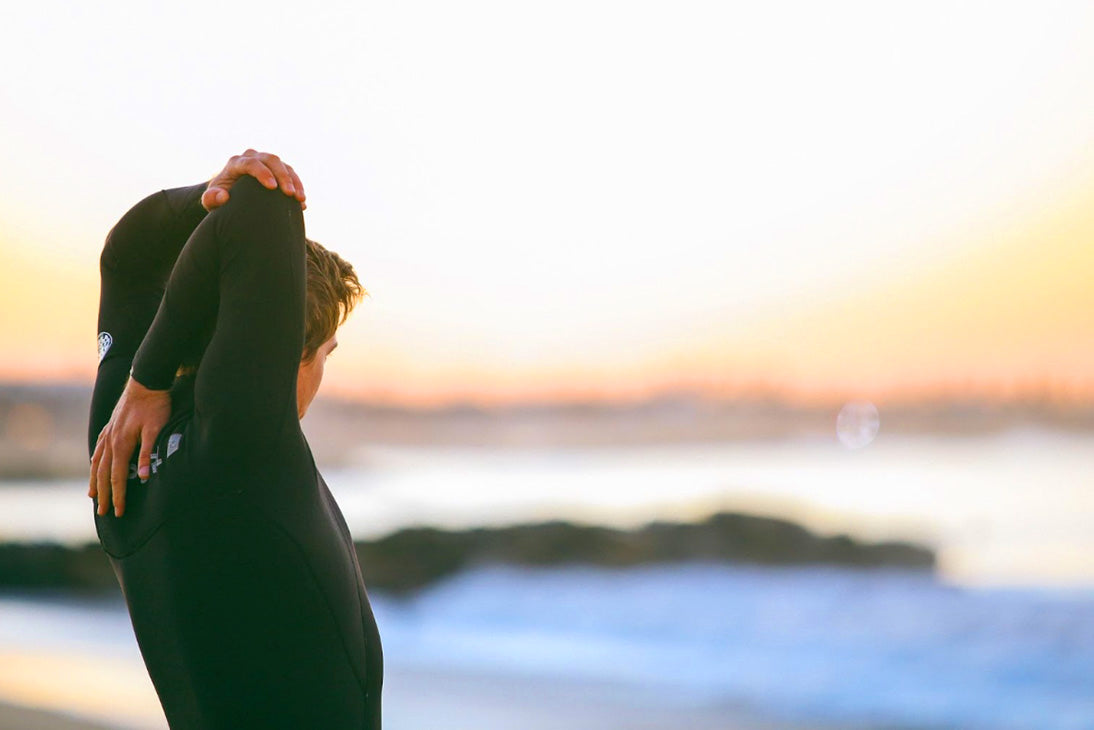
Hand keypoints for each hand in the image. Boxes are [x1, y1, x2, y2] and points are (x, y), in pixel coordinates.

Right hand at [89, 377, 171, 517]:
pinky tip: (95, 465)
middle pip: (104, 473)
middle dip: (103, 494)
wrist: (146, 381)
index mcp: (121, 443)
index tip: (118, 512)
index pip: (118, 477)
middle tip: (103, 512)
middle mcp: (110, 440)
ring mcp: (108, 433)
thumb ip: (147, 452)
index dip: (118, 496)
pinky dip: (95, 461)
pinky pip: (98, 448)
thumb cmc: (155, 405)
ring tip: (92, 495)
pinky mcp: (110, 426)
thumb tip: (143, 476)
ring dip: (95, 480)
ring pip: (97, 462)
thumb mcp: (156, 429)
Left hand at [201, 149, 306, 211]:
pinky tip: (302, 202)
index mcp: (236, 163)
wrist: (230, 194)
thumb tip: (223, 196)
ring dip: (294, 181)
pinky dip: (298, 187)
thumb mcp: (211, 200)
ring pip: (284, 165)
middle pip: (271, 160)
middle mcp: (253, 158)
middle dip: (283, 176)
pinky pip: (291, 173)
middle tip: (289, 194)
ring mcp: (267, 162)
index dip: (262, 173)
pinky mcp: (278, 169)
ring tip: (300, 199)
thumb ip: (211, 199)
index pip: (251, 163)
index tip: (272, 187)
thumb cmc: (219, 198)